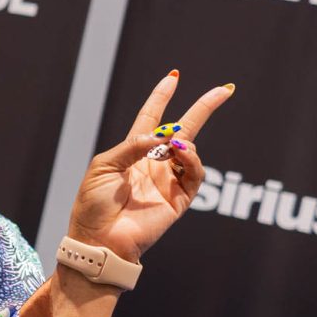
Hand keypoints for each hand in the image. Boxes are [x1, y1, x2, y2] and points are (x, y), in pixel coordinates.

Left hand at [66, 71, 232, 263]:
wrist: (98, 239)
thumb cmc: (93, 205)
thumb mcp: (104, 166)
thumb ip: (132, 146)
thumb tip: (163, 136)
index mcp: (132, 152)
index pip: (151, 118)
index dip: (161, 97)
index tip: (173, 77)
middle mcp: (153, 164)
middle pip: (183, 129)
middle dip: (203, 108)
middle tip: (223, 90)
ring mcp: (167, 181)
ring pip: (191, 151)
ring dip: (188, 141)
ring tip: (177, 143)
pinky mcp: (178, 199)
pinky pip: (194, 175)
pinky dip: (192, 160)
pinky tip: (181, 153)